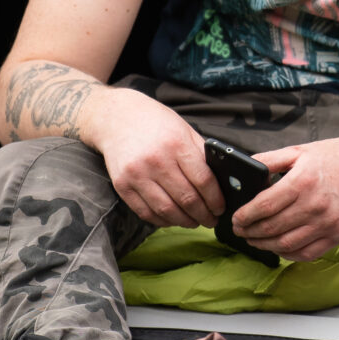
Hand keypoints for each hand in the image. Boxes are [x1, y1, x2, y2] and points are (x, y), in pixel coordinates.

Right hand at [82, 92, 223, 228]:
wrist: (117, 117)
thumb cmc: (156, 123)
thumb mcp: (184, 130)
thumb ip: (201, 155)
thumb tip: (221, 183)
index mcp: (177, 144)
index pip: (203, 181)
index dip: (215, 200)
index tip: (220, 208)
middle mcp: (156, 161)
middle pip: (187, 199)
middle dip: (204, 215)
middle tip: (211, 221)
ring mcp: (137, 174)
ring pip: (167, 210)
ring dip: (184, 221)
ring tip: (194, 222)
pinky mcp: (122, 185)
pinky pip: (146, 212)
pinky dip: (162, 220)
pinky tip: (172, 219)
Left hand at [237, 139, 338, 263]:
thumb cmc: (336, 156)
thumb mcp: (299, 151)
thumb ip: (269, 160)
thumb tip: (245, 173)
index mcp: (302, 182)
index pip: (263, 206)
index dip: (244, 216)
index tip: (235, 218)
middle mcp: (315, 205)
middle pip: (271, 228)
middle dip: (250, 232)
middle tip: (240, 231)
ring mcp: (327, 224)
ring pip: (286, 245)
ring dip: (265, 245)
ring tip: (254, 240)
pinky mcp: (338, 235)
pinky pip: (307, 253)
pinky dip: (288, 254)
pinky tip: (278, 247)